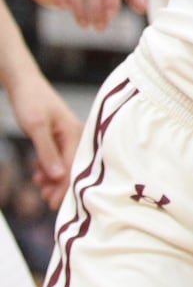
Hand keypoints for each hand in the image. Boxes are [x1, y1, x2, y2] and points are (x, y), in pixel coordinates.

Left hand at [8, 70, 82, 208]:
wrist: (23, 83)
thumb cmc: (31, 101)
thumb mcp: (36, 129)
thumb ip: (48, 153)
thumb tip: (59, 177)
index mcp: (75, 132)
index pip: (73, 166)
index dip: (64, 187)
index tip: (53, 204)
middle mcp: (75, 134)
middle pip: (71, 166)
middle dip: (58, 185)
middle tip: (44, 200)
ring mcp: (67, 134)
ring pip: (63, 162)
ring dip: (51, 177)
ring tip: (38, 186)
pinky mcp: (58, 134)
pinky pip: (57, 155)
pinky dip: (47, 166)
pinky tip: (37, 173)